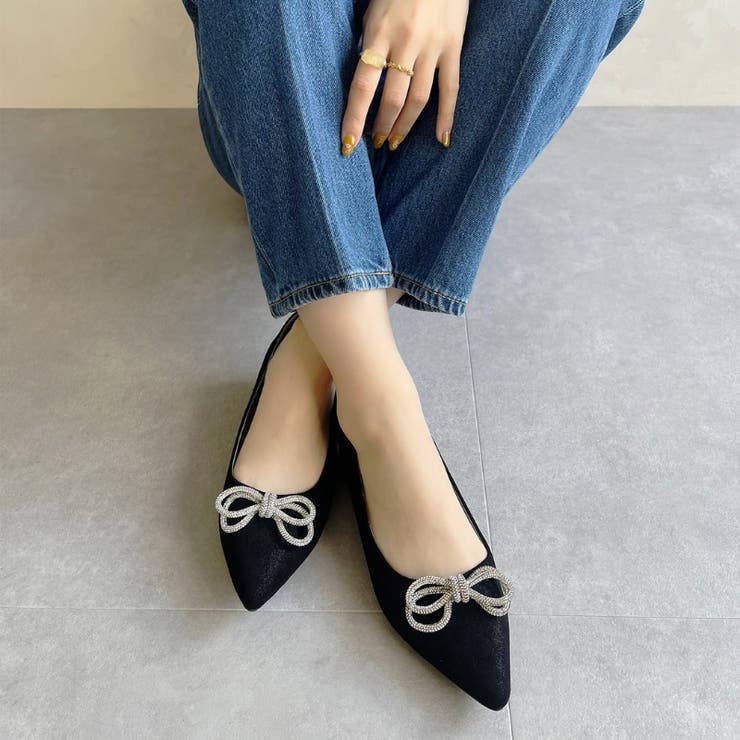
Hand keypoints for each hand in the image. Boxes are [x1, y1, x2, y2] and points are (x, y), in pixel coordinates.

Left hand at [341, 0, 468, 155]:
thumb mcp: (373, 14)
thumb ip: (371, 47)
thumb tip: (366, 83)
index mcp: (379, 34)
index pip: (363, 86)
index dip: (355, 118)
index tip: (348, 143)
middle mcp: (406, 44)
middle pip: (392, 99)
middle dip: (382, 126)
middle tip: (375, 142)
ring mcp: (431, 47)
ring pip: (418, 99)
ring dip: (404, 126)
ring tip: (394, 142)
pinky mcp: (453, 47)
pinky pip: (450, 88)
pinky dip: (446, 116)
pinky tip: (441, 139)